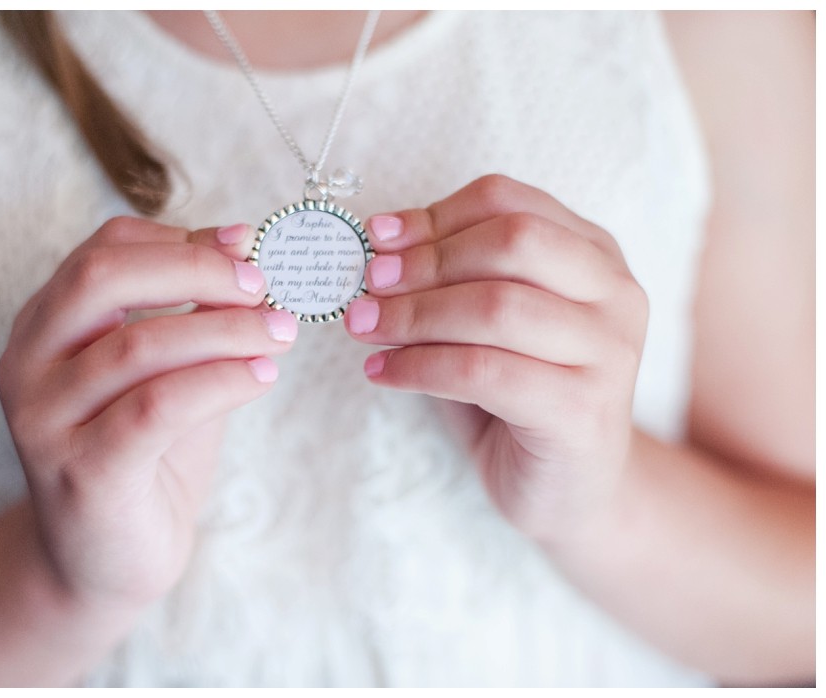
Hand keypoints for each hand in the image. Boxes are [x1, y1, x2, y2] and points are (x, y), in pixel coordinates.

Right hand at [0, 217, 297, 608]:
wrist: (105, 563)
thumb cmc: (142, 458)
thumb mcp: (165, 372)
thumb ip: (191, 314)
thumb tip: (242, 248)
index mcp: (42, 327)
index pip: (103, 250)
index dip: (179, 238)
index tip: (245, 246)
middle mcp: (26, 365)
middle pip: (102, 279)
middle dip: (195, 269)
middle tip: (261, 285)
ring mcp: (44, 420)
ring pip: (139, 346)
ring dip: (225, 330)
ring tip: (280, 333)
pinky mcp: (81, 472)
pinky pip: (158, 407)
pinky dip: (221, 381)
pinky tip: (262, 378)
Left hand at [344, 175, 647, 541]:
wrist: (572, 492)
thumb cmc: (519, 397)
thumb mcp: (486, 325)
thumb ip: (452, 280)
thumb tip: (379, 244)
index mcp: (594, 255)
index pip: (511, 201)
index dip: (436, 215)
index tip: (378, 238)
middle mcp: (615, 294)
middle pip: (511, 241)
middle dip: (426, 261)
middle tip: (368, 286)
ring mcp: (609, 352)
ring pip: (496, 307)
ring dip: (414, 314)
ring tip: (363, 328)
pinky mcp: (583, 410)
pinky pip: (483, 372)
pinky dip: (419, 367)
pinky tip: (382, 373)